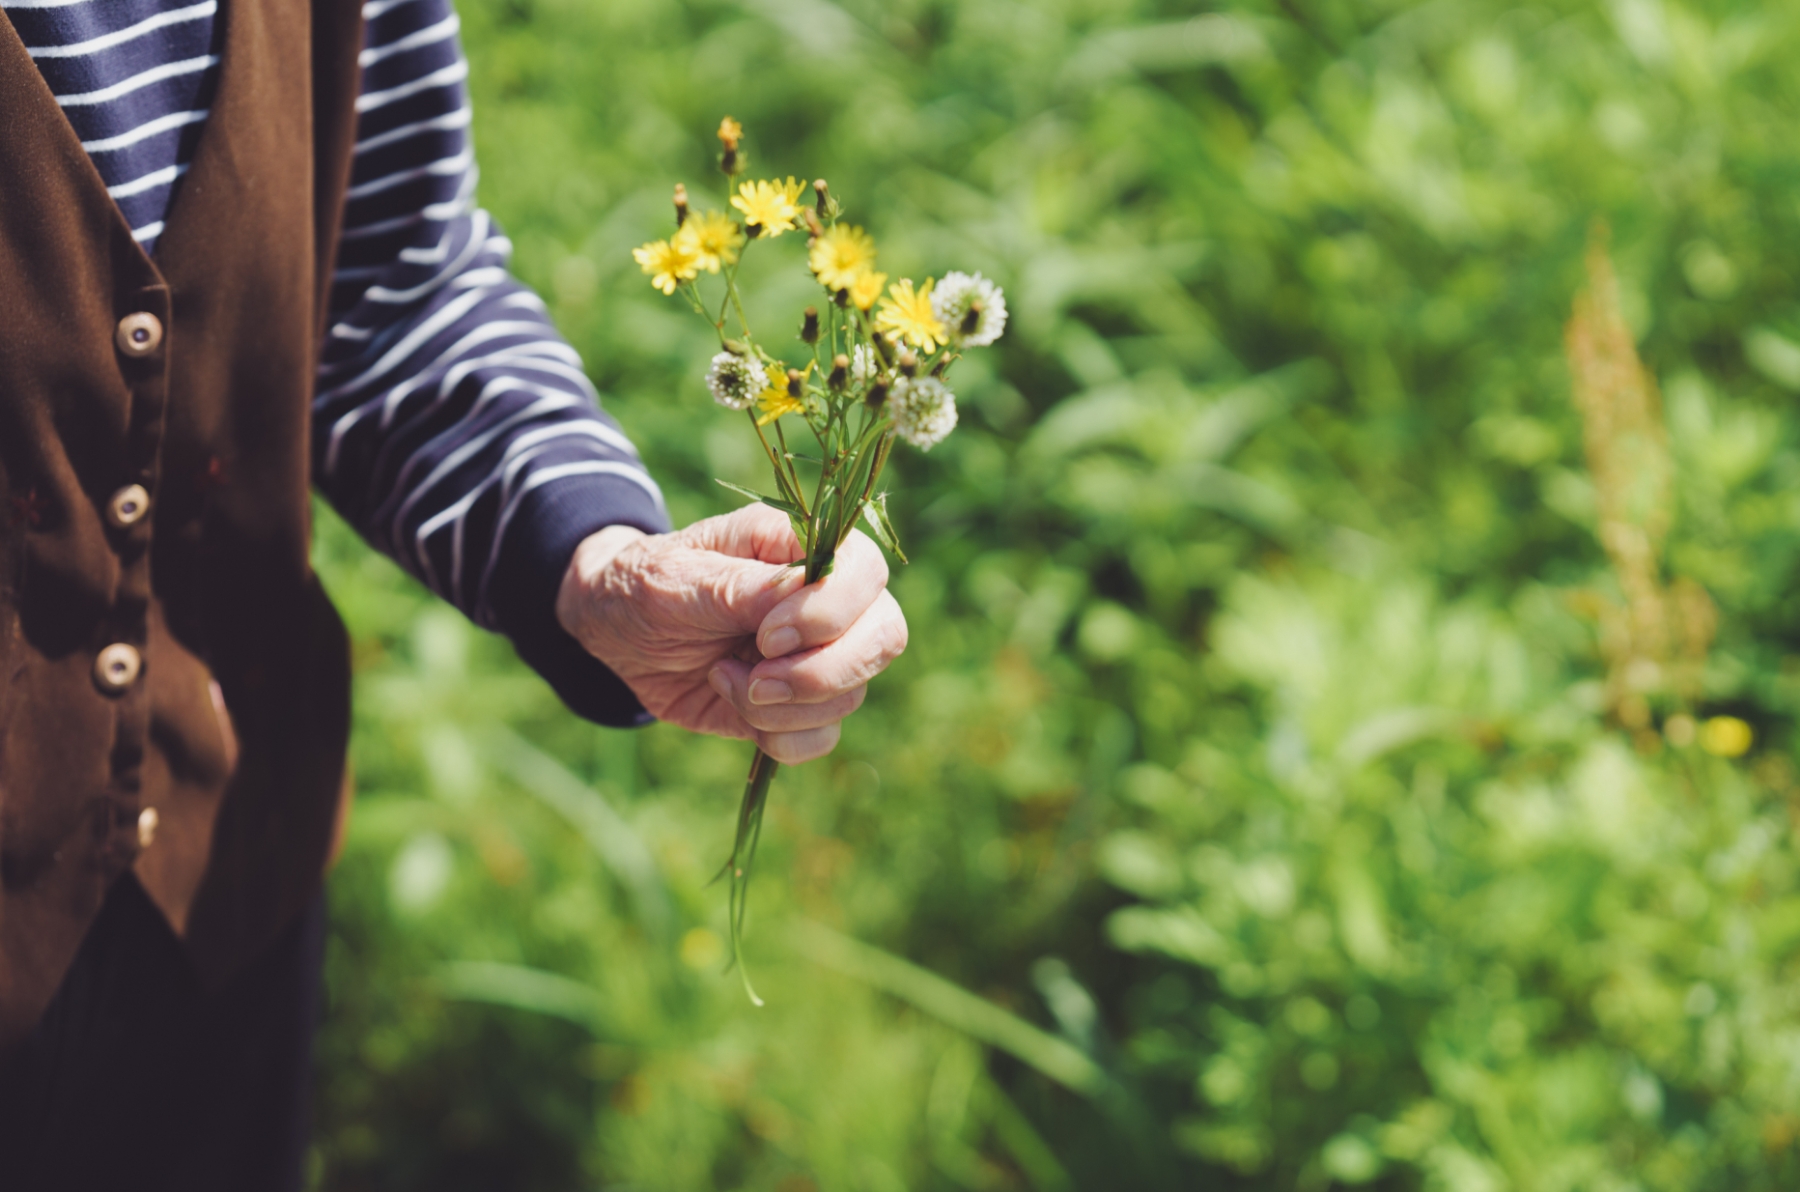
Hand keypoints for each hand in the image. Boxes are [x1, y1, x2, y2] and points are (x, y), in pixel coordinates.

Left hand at [556, 504, 906, 763]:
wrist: (614, 635)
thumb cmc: (645, 587)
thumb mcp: (677, 579)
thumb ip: (740, 588)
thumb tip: (802, 593)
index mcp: (800, 548)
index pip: (866, 571)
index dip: (832, 610)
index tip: (767, 635)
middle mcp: (825, 600)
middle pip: (883, 637)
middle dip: (821, 672)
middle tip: (756, 675)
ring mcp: (818, 655)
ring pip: (850, 695)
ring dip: (782, 707)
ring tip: (722, 676)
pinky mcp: (799, 706)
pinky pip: (822, 737)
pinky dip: (779, 739)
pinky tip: (732, 703)